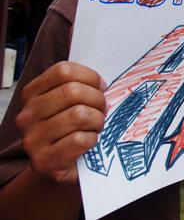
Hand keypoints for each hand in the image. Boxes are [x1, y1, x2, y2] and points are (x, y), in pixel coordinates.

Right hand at [15, 62, 106, 183]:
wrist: (60, 166)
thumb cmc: (70, 128)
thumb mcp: (69, 102)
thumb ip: (79, 86)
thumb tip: (101, 83)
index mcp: (32, 94)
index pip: (63, 71)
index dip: (89, 76)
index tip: (101, 86)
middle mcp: (26, 115)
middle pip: (72, 91)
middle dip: (97, 99)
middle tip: (103, 108)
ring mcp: (32, 139)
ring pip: (78, 114)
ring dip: (97, 120)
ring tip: (97, 125)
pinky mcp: (43, 161)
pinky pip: (79, 139)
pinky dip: (92, 139)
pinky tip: (89, 141)